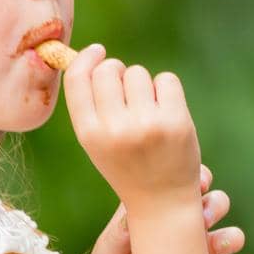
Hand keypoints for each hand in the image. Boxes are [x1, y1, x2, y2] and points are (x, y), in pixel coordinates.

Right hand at [62, 44, 201, 210]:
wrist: (162, 202)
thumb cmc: (127, 164)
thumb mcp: (98, 141)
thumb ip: (90, 103)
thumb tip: (93, 55)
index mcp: (89, 134)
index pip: (78, 79)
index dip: (86, 58)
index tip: (97, 51)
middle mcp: (114, 129)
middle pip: (109, 69)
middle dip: (118, 72)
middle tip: (128, 93)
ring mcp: (146, 125)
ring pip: (138, 73)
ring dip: (143, 85)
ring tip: (148, 111)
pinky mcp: (176, 121)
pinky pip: (166, 79)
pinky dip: (167, 90)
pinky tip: (167, 111)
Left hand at [82, 162, 245, 253]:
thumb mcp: (108, 249)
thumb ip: (121, 230)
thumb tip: (132, 210)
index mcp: (149, 201)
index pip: (170, 175)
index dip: (181, 168)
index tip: (182, 174)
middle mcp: (173, 213)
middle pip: (199, 184)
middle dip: (201, 184)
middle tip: (194, 196)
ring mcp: (191, 234)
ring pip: (216, 205)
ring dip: (216, 206)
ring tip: (205, 220)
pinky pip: (227, 242)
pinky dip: (231, 238)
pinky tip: (226, 242)